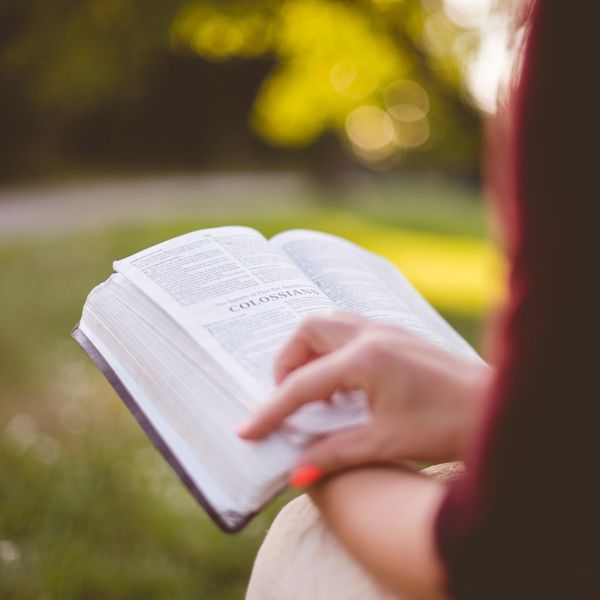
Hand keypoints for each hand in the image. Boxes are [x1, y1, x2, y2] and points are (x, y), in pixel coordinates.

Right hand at [238, 311, 489, 480]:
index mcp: (365, 359)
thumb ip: (334, 454)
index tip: (248, 430)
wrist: (496, 408)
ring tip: (313, 389)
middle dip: (287, 362)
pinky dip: (332, 350)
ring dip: (310, 351)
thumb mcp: (385, 443)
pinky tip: (343, 383)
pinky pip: (349, 330)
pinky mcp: (397, 335)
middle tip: (288, 398)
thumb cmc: (447, 425)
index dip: (271, 409)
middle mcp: (372, 334)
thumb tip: (296, 473)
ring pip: (329, 323)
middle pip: (308, 330)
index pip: (302, 383)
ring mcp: (386, 329)